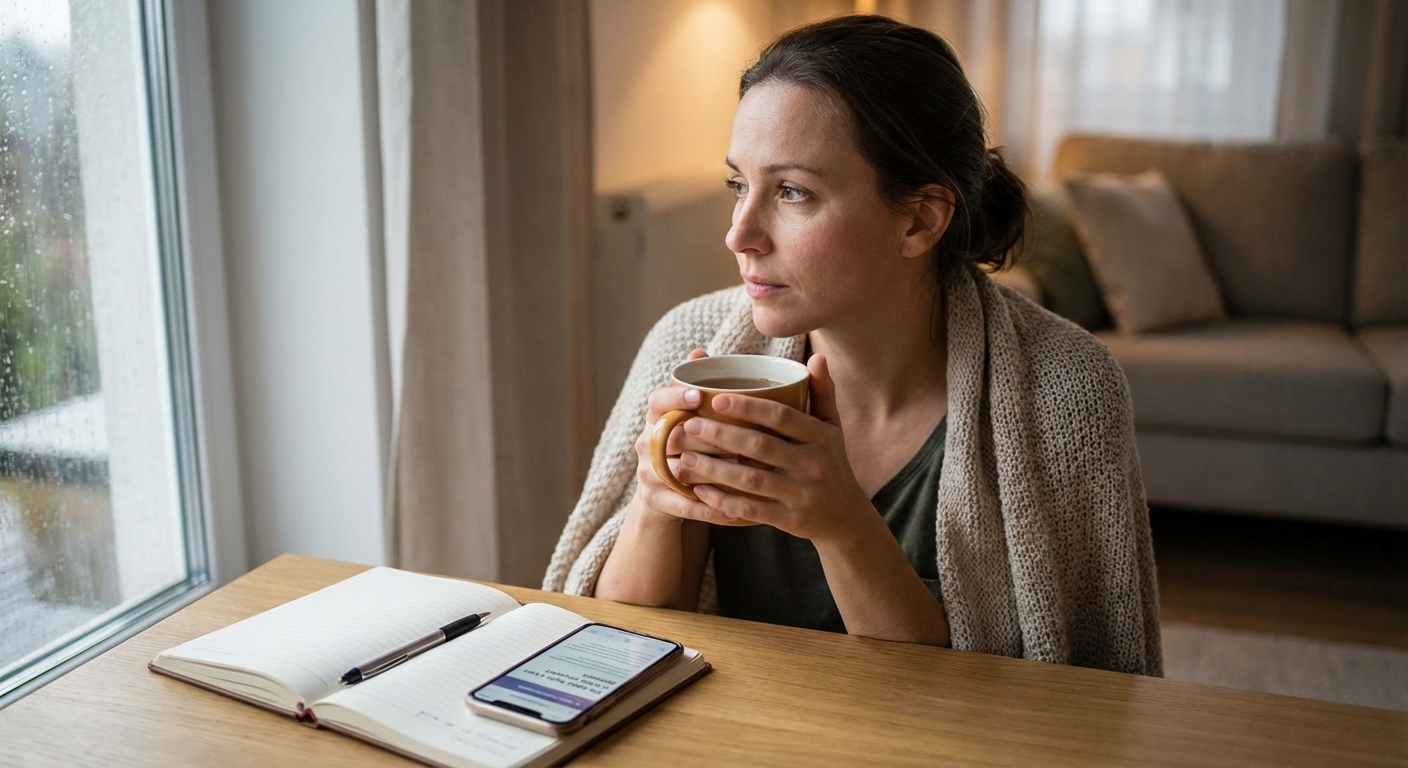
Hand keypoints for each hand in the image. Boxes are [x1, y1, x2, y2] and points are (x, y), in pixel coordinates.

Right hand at [629, 349, 744, 526]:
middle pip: (674, 437)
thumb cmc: (688, 443)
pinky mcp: (655, 501)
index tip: (698, 396)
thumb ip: (696, 384)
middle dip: (711, 439)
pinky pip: (683, 505)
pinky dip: (710, 507)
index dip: (675, 396)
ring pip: (680, 470)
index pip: (657, 400)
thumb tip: (701, 351)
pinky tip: (736, 509)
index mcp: (656, 417)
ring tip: (748, 471)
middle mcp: (647, 442)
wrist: (663, 492)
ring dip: (715, 472)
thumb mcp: (688, 414)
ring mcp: (647, 473)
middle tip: (747, 440)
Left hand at [675, 354, 872, 541]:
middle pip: (761, 446)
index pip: (782, 417)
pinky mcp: (789, 519)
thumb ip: (822, 392)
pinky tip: (699, 490)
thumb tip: (816, 356)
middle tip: (689, 425)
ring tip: (684, 457)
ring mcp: (801, 494)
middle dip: (721, 435)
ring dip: (715, 469)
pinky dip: (723, 501)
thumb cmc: (831, 462)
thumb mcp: (832, 427)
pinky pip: (751, 510)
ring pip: (751, 480)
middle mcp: (813, 464)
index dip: (749, 407)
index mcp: (820, 436)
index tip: (716, 399)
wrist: (846, 518)